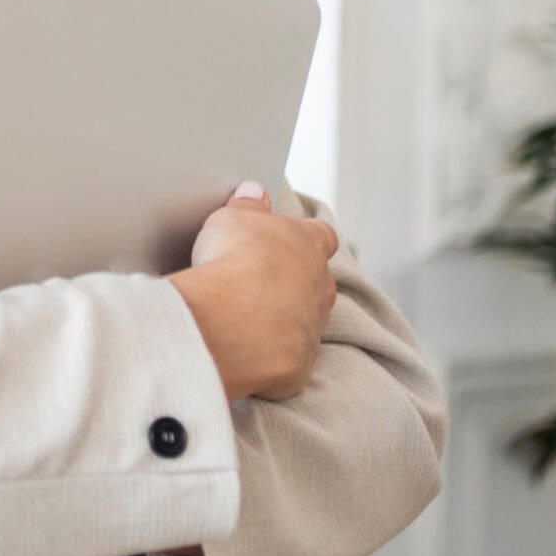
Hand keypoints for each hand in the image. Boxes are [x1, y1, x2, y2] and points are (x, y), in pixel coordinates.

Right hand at [165, 182, 339, 401]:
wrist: (234, 320)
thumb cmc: (236, 260)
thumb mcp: (233, 217)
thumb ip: (247, 205)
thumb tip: (253, 191)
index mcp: (308, 244)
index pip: (322, 235)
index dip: (310, 235)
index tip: (298, 236)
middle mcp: (319, 286)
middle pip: (321, 282)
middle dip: (300, 282)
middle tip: (268, 281)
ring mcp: (313, 327)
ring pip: (309, 321)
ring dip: (287, 319)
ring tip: (253, 319)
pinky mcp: (299, 364)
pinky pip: (289, 358)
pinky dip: (272, 355)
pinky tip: (246, 352)